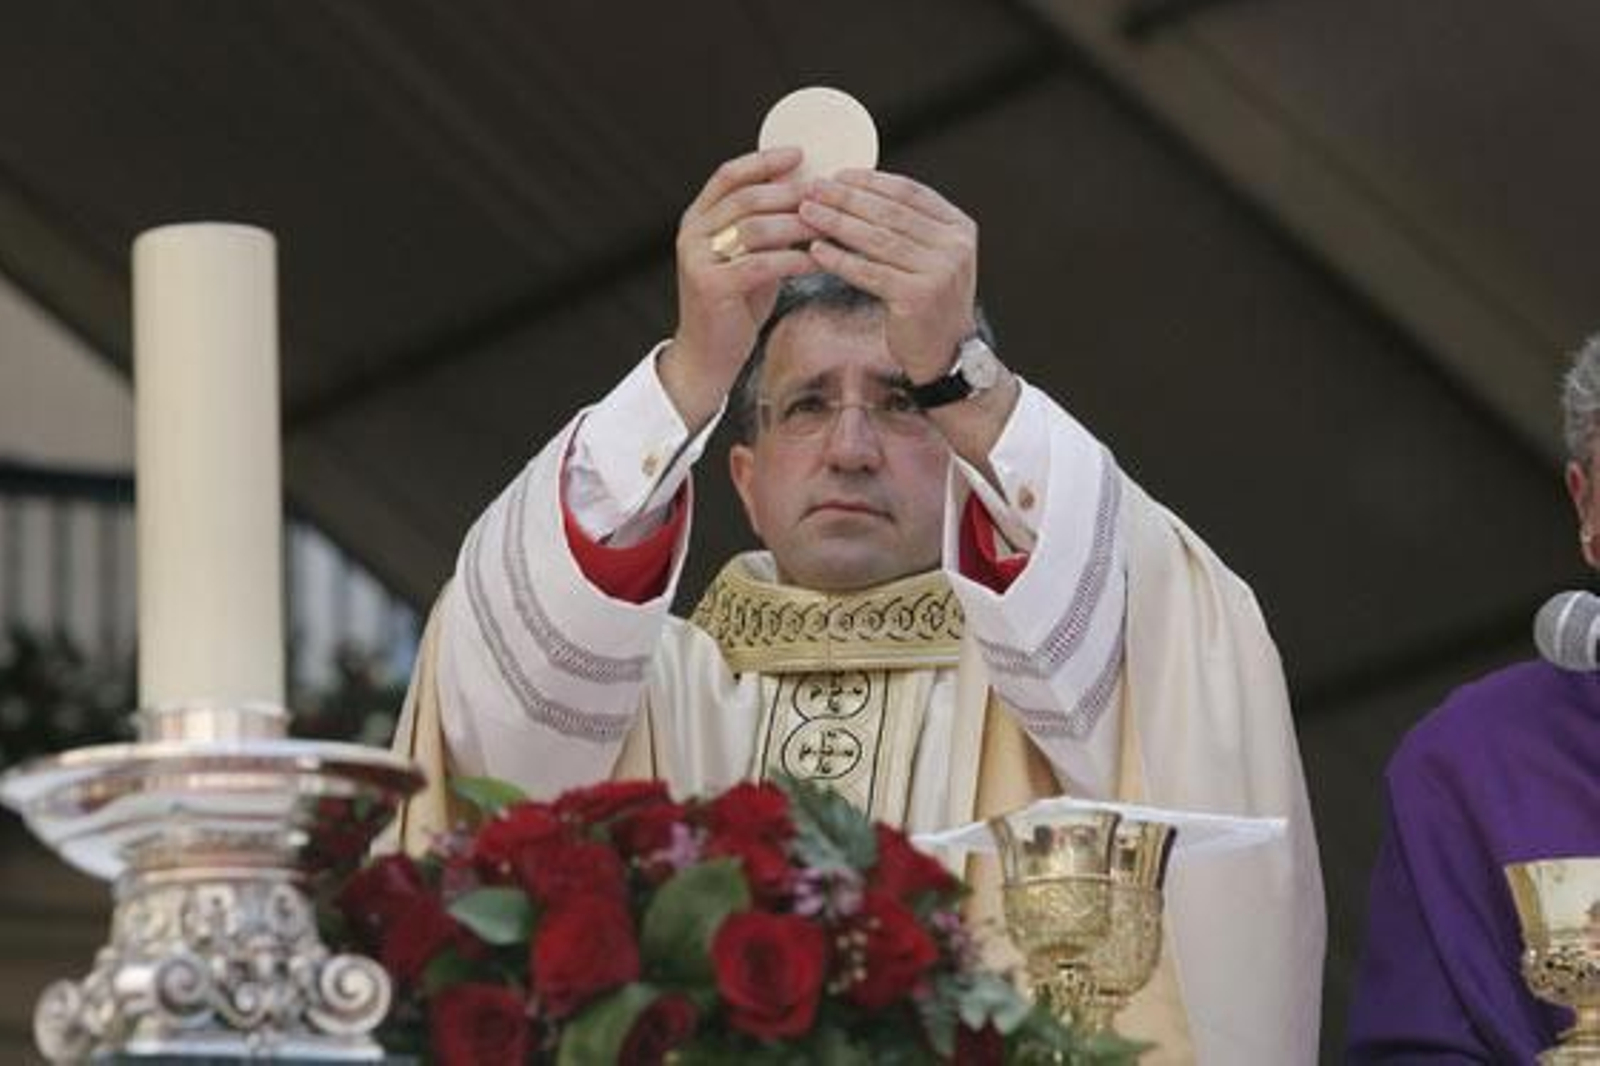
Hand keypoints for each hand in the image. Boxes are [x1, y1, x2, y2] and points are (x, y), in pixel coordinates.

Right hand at [662, 148, 817, 429]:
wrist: (708, 356)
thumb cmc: (736, 304)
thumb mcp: (749, 257)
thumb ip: (766, 228)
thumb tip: (809, 195)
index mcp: (697, 219)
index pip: (728, 175)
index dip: (763, 160)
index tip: (800, 152)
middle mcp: (692, 233)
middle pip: (746, 197)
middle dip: (790, 192)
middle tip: (827, 191)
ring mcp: (698, 259)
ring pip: (753, 226)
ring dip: (796, 223)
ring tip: (830, 224)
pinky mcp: (712, 287)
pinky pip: (761, 264)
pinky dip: (794, 259)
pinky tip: (821, 259)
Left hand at [798, 170, 978, 384]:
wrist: (944, 353)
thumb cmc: (927, 301)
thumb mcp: (929, 255)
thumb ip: (907, 225)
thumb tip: (854, 190)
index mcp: (959, 227)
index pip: (909, 192)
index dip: (870, 181)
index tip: (837, 175)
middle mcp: (954, 246)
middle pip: (890, 212)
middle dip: (847, 197)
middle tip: (813, 187)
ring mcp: (939, 272)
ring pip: (878, 240)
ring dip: (838, 223)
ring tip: (807, 213)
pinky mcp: (918, 297)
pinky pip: (870, 273)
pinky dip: (841, 260)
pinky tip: (817, 250)